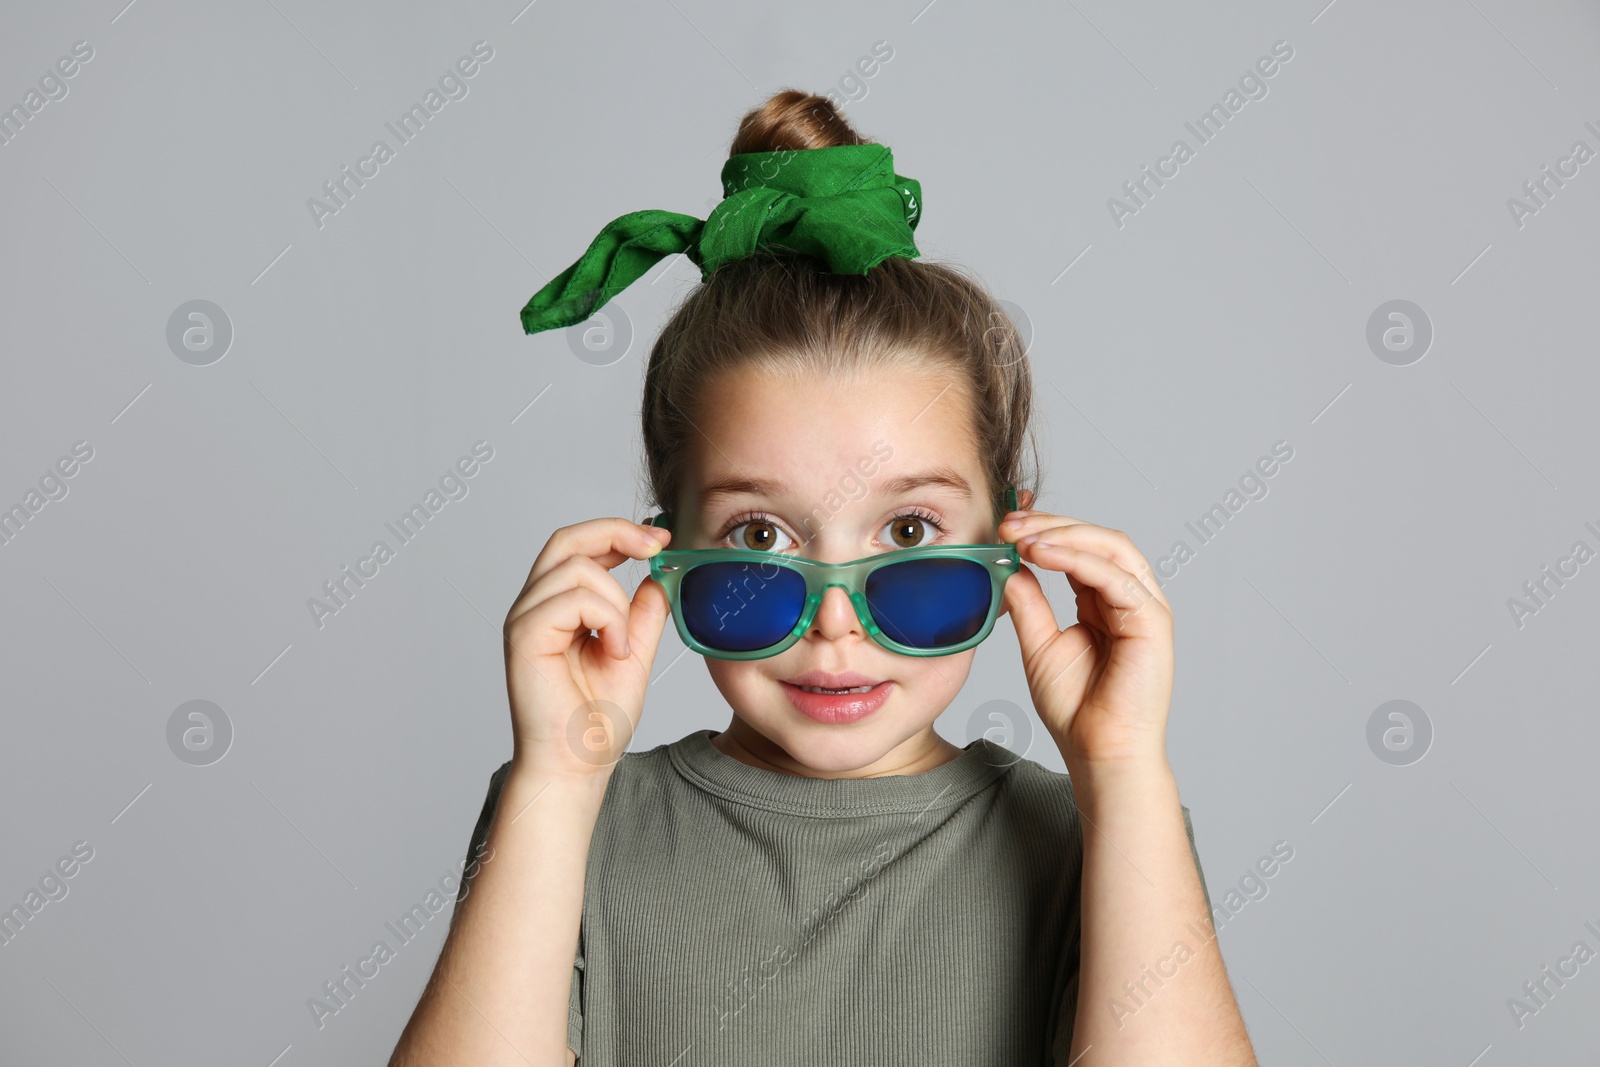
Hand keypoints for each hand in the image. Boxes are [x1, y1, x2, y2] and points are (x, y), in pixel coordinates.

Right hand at [502, 518, 673, 779]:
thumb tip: (659, 576)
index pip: (578, 546)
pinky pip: (573, 598)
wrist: (578, 765)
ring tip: (625, 645)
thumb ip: (644, 614)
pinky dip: (607, 618)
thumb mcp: (635, 653)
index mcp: (557, 607)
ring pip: (577, 567)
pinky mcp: (524, 637)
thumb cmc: (596, 722)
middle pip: (567, 539)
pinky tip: (616, 651)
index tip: (660, 538)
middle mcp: (535, 607)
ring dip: (617, 601)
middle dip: (618, 532)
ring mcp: (525, 620)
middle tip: (657, 546)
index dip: (619, 532)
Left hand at [999, 508, 1173, 766]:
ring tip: (1022, 536)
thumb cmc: (1076, 708)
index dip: (1044, 531)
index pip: (1079, 549)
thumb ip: (1028, 603)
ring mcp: (1145, 607)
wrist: (1099, 751)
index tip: (1003, 526)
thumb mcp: (1039, 644)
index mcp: (1104, 601)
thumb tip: (1009, 565)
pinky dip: (1076, 558)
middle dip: (1051, 525)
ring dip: (1063, 534)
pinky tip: (1041, 554)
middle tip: (1009, 523)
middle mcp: (1129, 598)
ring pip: (1110, 547)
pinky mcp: (1152, 620)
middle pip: (1097, 539)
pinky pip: (1114, 576)